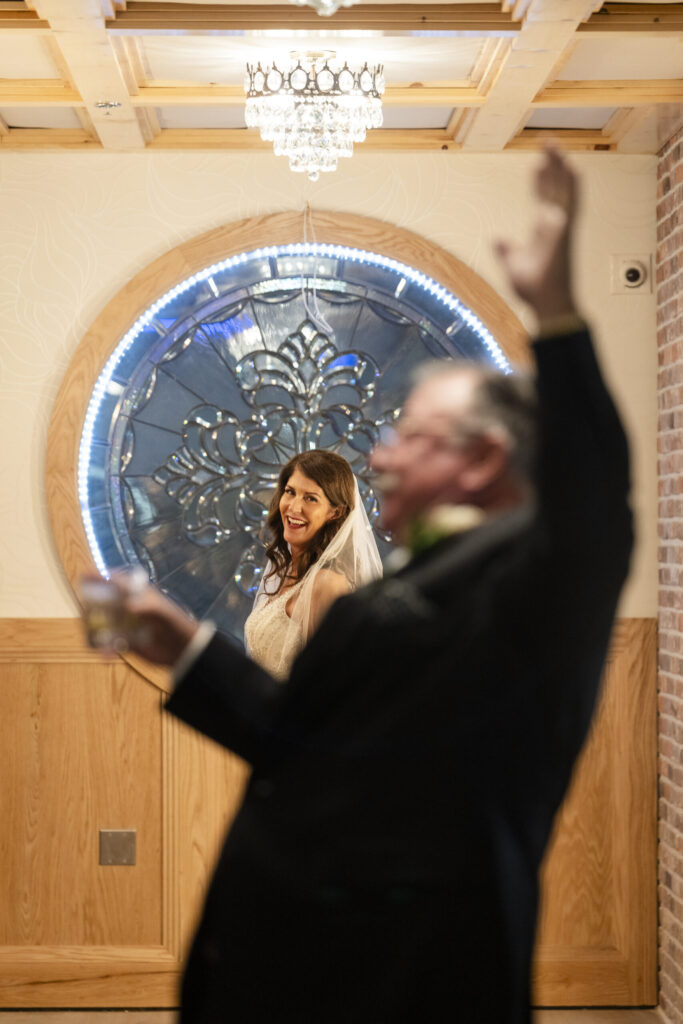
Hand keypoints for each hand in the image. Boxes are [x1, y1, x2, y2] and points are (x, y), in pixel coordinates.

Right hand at [80, 572, 198, 665]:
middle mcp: (127, 607)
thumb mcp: (162, 612)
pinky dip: (105, 650)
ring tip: (96, 640)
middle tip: (87, 616)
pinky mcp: (125, 642)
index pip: (115, 581)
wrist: (183, 650)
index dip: (99, 576)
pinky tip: (106, 655)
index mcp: (137, 594)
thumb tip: (128, 605)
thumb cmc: (175, 624)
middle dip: (92, 609)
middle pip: (102, 603)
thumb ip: (147, 606)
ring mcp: (125, 624)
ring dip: (96, 632)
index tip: (84, 576)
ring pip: (102, 624)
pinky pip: (108, 644)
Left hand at [494, 146, 577, 323]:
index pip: (543, 198)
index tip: (536, 165)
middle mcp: (555, 224)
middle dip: (551, 165)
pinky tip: (572, 167)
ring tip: (553, 145)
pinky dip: (572, 186)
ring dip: (561, 167)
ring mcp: (562, 226)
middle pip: (555, 187)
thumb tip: (496, 239)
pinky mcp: (566, 232)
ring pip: (564, 189)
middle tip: (546, 143)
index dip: (540, 180)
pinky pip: (571, 204)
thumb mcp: (512, 265)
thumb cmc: (533, 289)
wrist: (546, 304)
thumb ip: (506, 250)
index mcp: (543, 230)